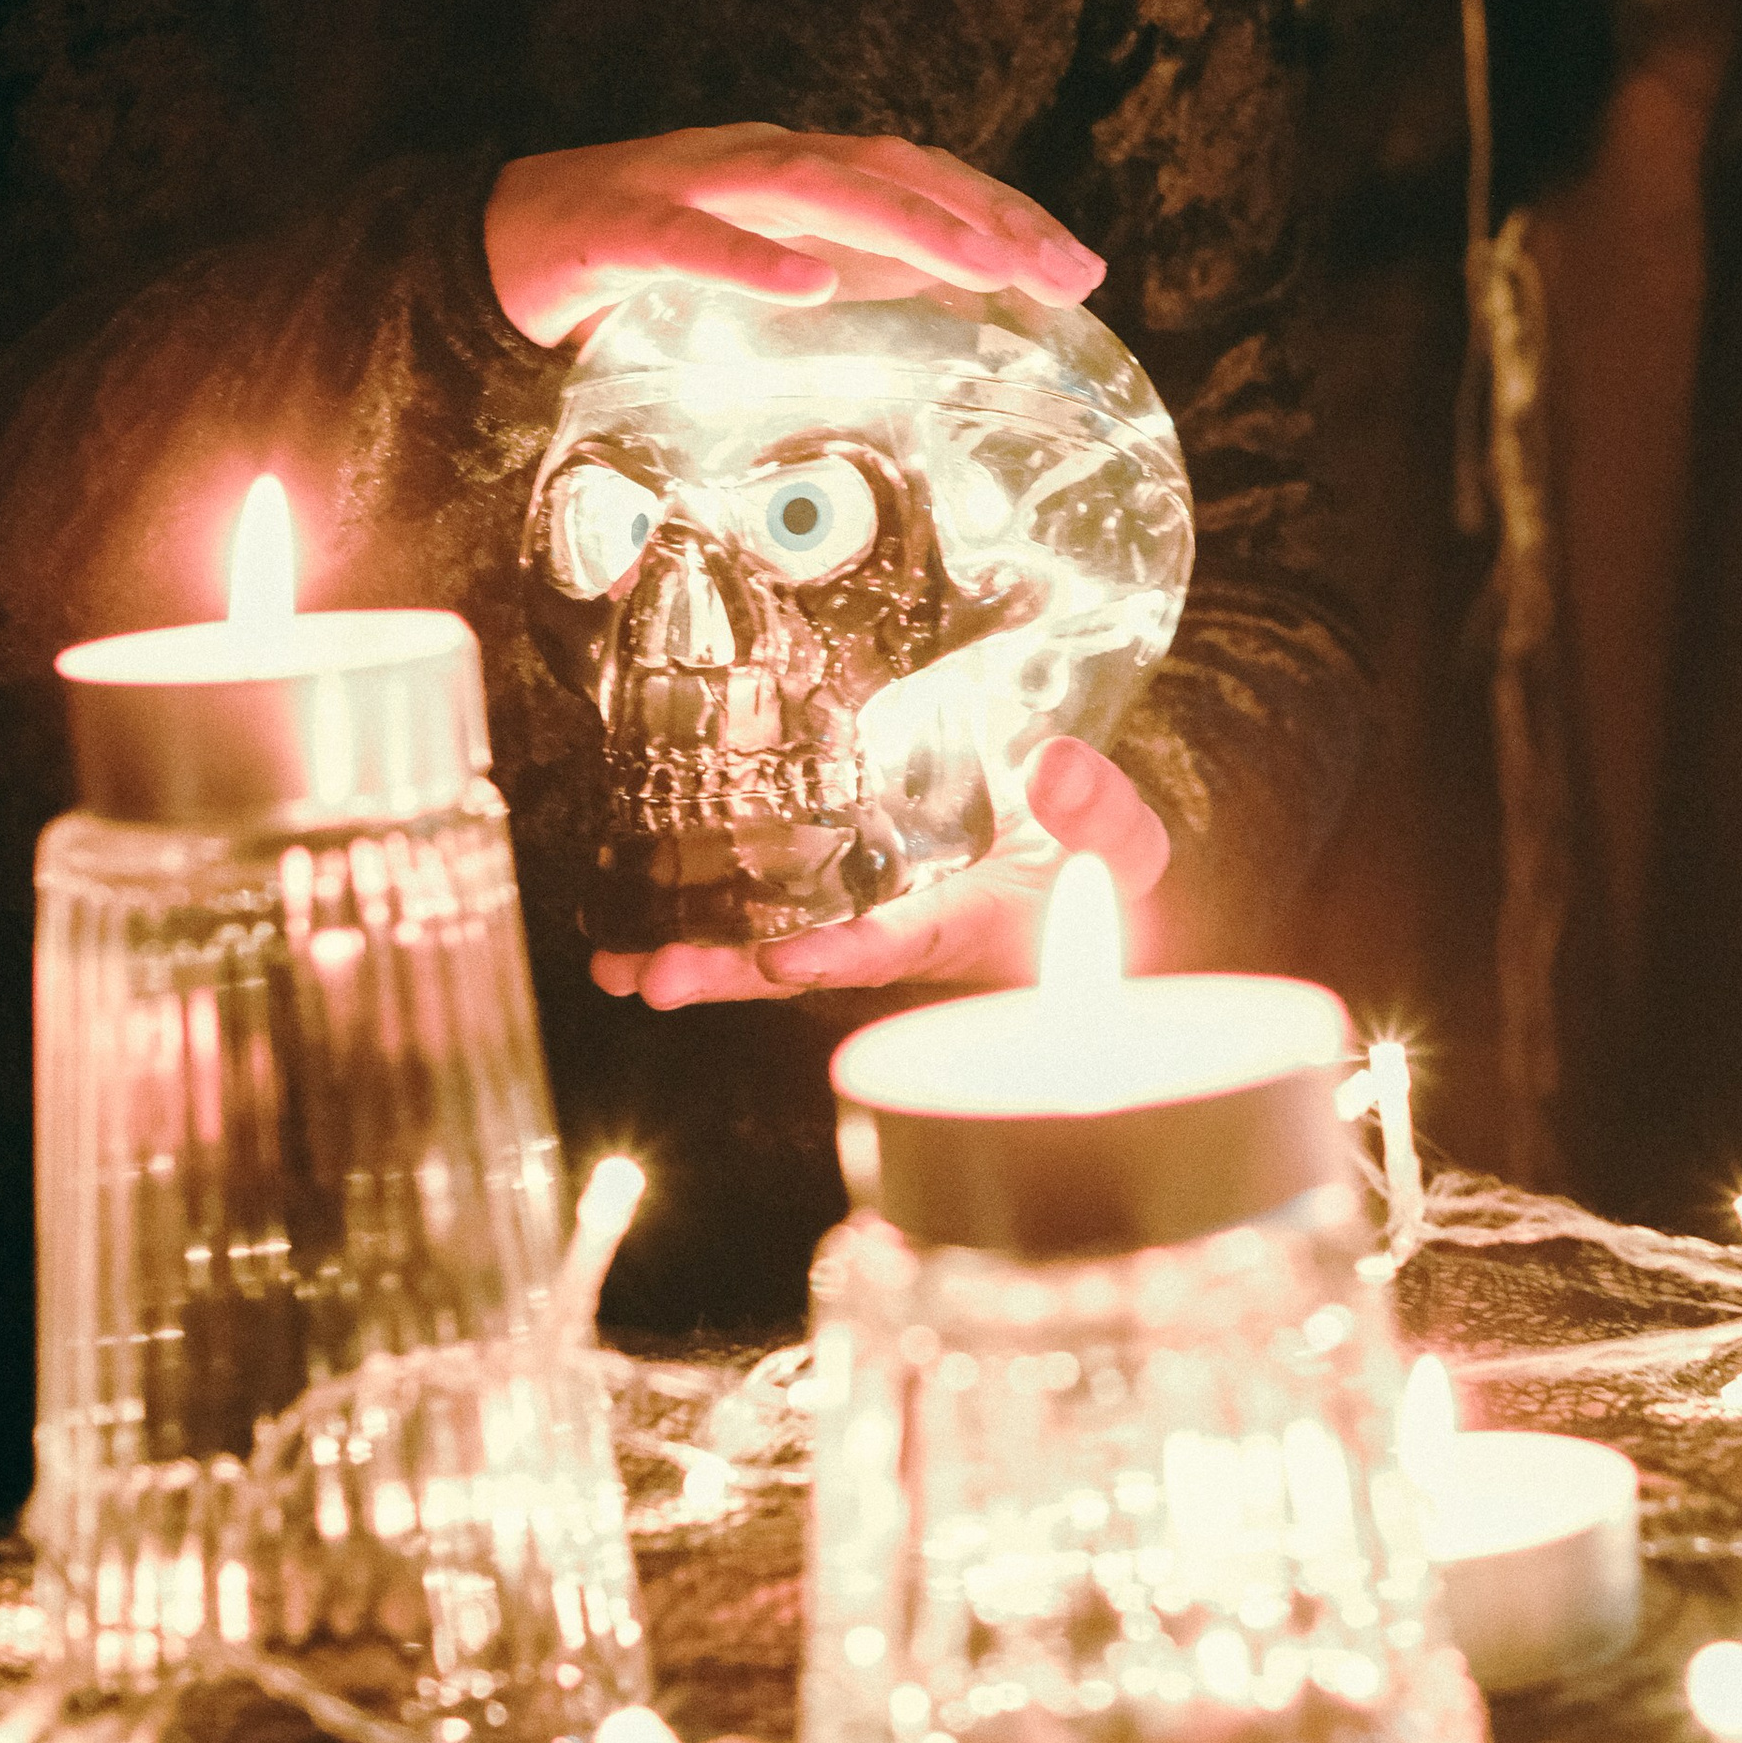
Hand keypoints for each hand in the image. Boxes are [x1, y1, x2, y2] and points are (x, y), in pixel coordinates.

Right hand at [486, 122, 1102, 348]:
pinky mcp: (619, 223)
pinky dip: (752, 256)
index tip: (1081, 269)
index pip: (920, 175)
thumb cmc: (644, 257)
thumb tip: (960, 314)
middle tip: (1059, 272)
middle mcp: (755, 160)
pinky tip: (808, 285)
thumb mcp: (767, 264)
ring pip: (808, 184)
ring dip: (901, 222)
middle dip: (980, 213)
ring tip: (976, 264)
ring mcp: (687, 182)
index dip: (1004, 211)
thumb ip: (850, 277)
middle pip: (886, 166)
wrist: (495, 242)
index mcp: (796, 172)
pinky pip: (691, 237)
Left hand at [587, 735, 1170, 1007]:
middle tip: (659, 977)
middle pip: (811, 961)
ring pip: (769, 942)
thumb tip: (1052, 765)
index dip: (849, 952)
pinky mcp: (834, 883)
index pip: (908, 942)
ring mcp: (860, 912)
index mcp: (974, 928)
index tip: (784, 959)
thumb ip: (1100, 811)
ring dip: (698, 956)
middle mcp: (903, 934)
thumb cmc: (1098, 865)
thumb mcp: (1121, 844)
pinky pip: (761, 904)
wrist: (1076, 868)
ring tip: (620, 966)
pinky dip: (699, 913)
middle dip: (734, 972)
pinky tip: (629, 919)